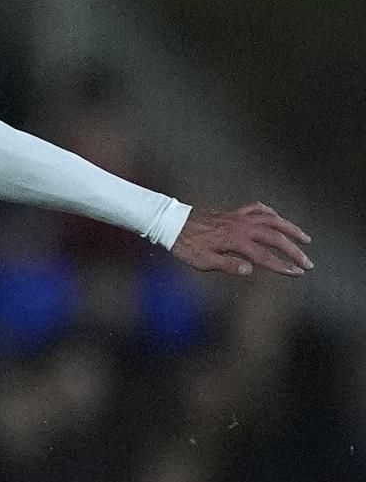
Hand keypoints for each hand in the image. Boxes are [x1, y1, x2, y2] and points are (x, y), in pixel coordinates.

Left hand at [171, 204, 311, 277]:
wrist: (173, 224)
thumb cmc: (187, 246)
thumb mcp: (203, 262)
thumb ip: (227, 266)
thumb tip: (249, 270)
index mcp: (236, 241)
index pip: (266, 256)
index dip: (283, 266)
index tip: (297, 273)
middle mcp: (242, 227)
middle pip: (276, 238)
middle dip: (294, 251)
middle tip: (308, 263)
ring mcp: (239, 217)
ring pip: (273, 220)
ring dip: (291, 229)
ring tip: (305, 239)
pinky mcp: (234, 212)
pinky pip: (258, 209)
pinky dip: (271, 213)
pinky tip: (278, 219)